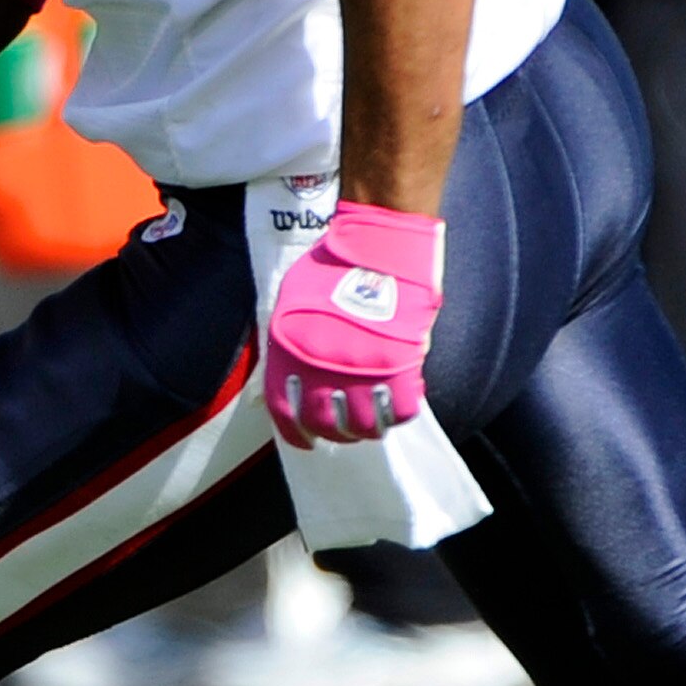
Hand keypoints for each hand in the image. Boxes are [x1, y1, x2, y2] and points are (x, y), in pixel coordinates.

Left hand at [263, 201, 442, 447]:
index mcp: (290, 350)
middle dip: (336, 434)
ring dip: (367, 429)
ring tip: (371, 422)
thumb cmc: (332, 265)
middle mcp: (322, 366)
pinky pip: (400, 410)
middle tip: (345, 430)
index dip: (296, 435)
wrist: (377, 243)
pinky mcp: (400, 365)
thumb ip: (287, 341)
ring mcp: (362, 369)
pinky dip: (398, 415)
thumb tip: (285, 377)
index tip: (307, 441)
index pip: (285, 411)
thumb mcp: (291, 300)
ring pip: (364, 425)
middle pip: (326, 424)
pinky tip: (397, 406)